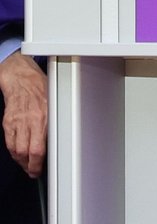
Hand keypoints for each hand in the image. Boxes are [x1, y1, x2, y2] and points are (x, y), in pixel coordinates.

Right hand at [0, 51, 46, 177]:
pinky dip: (14, 151)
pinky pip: (9, 143)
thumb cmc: (40, 88)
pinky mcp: (7, 122)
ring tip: (27, 164)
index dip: (38, 164)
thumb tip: (56, 141)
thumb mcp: (54, 102)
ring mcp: (16, 122)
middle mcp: (29, 120)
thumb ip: (53, 122)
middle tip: (33, 171)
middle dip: (29, 166)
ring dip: (21, 161)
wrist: (21, 78)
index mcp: (44, 116)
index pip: (38, 148)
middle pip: (26, 152)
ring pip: (16, 150)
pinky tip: (18, 153)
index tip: (39, 170)